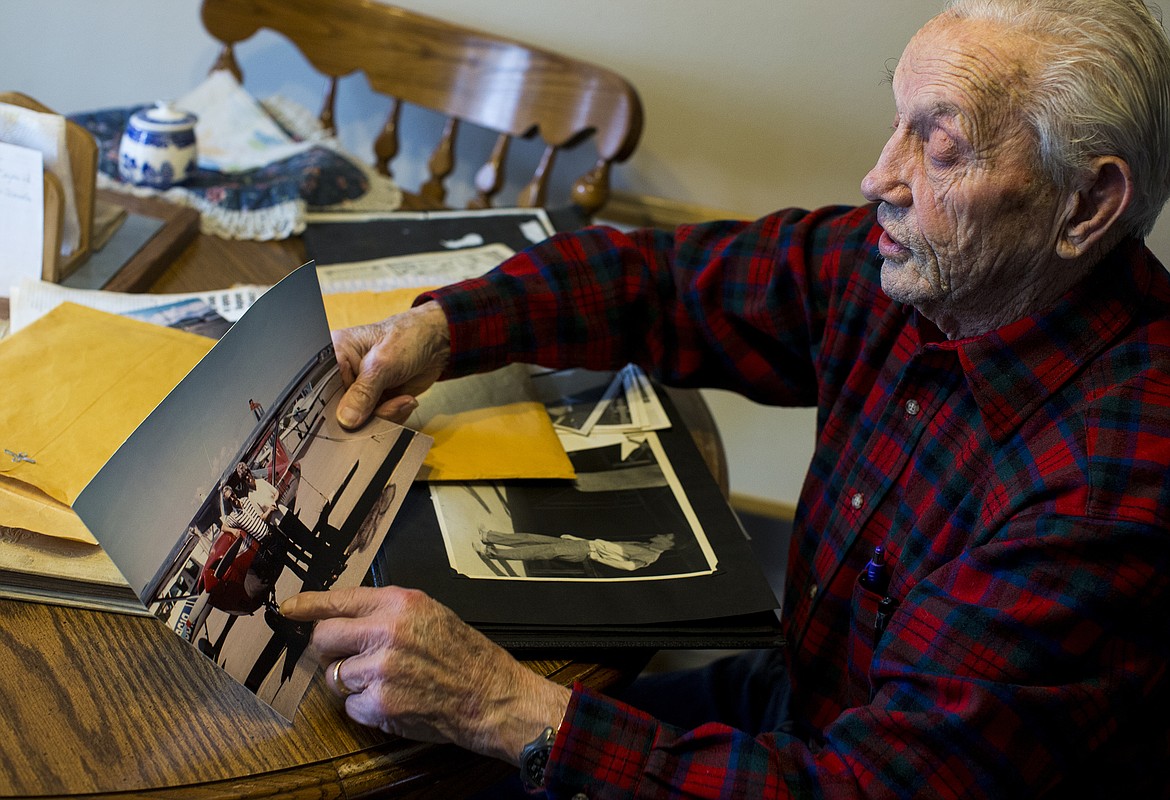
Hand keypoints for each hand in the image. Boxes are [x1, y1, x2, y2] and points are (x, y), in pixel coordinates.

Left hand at [280, 586, 569, 763]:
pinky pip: (350, 705)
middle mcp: (386, 631)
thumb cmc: (466, 656)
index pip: (339, 599)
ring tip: (385, 681)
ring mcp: (381, 669)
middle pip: (324, 638)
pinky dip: (365, 707)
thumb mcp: (430, 614)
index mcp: (400, 603)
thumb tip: (345, 615)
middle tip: (348, 656)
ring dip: (351, 681)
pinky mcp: (380, 703)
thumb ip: (388, 611)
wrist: (491, 696)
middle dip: (329, 650)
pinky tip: (392, 700)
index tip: (289, 609)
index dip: (308, 605)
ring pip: (334, 675)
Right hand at [331, 301, 450, 428]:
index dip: (331, 407)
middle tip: (387, 404)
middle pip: (338, 411)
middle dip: (365, 415)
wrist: (436, 344)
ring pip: (359, 422)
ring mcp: (358, 391)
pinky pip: (376, 422)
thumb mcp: (383, 363)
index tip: (350, 417)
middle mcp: (341, 375)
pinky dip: (393, 416)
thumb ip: (363, 392)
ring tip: (401, 399)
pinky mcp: (374, 402)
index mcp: (333, 355)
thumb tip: (346, 420)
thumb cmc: (407, 337)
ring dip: (384, 415)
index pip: (319, 388)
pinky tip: (404, 400)